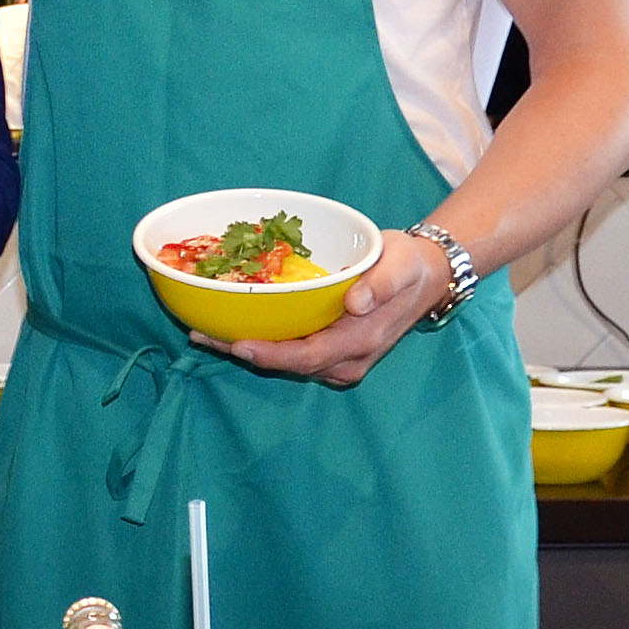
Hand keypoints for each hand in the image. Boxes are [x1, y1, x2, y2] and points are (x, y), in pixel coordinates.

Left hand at [202, 230, 447, 388]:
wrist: (426, 277)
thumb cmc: (409, 266)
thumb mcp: (402, 264)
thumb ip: (382, 283)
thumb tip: (355, 302)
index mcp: (360, 341)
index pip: (307, 357)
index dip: (271, 354)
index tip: (238, 343)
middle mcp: (346, 360)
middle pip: (287, 364)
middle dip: (242, 352)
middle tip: (201, 334)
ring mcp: (337, 359)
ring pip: (285, 361)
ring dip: (245, 349)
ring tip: (204, 331)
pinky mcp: (329, 351)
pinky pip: (290, 352)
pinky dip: (261, 342)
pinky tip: (232, 327)